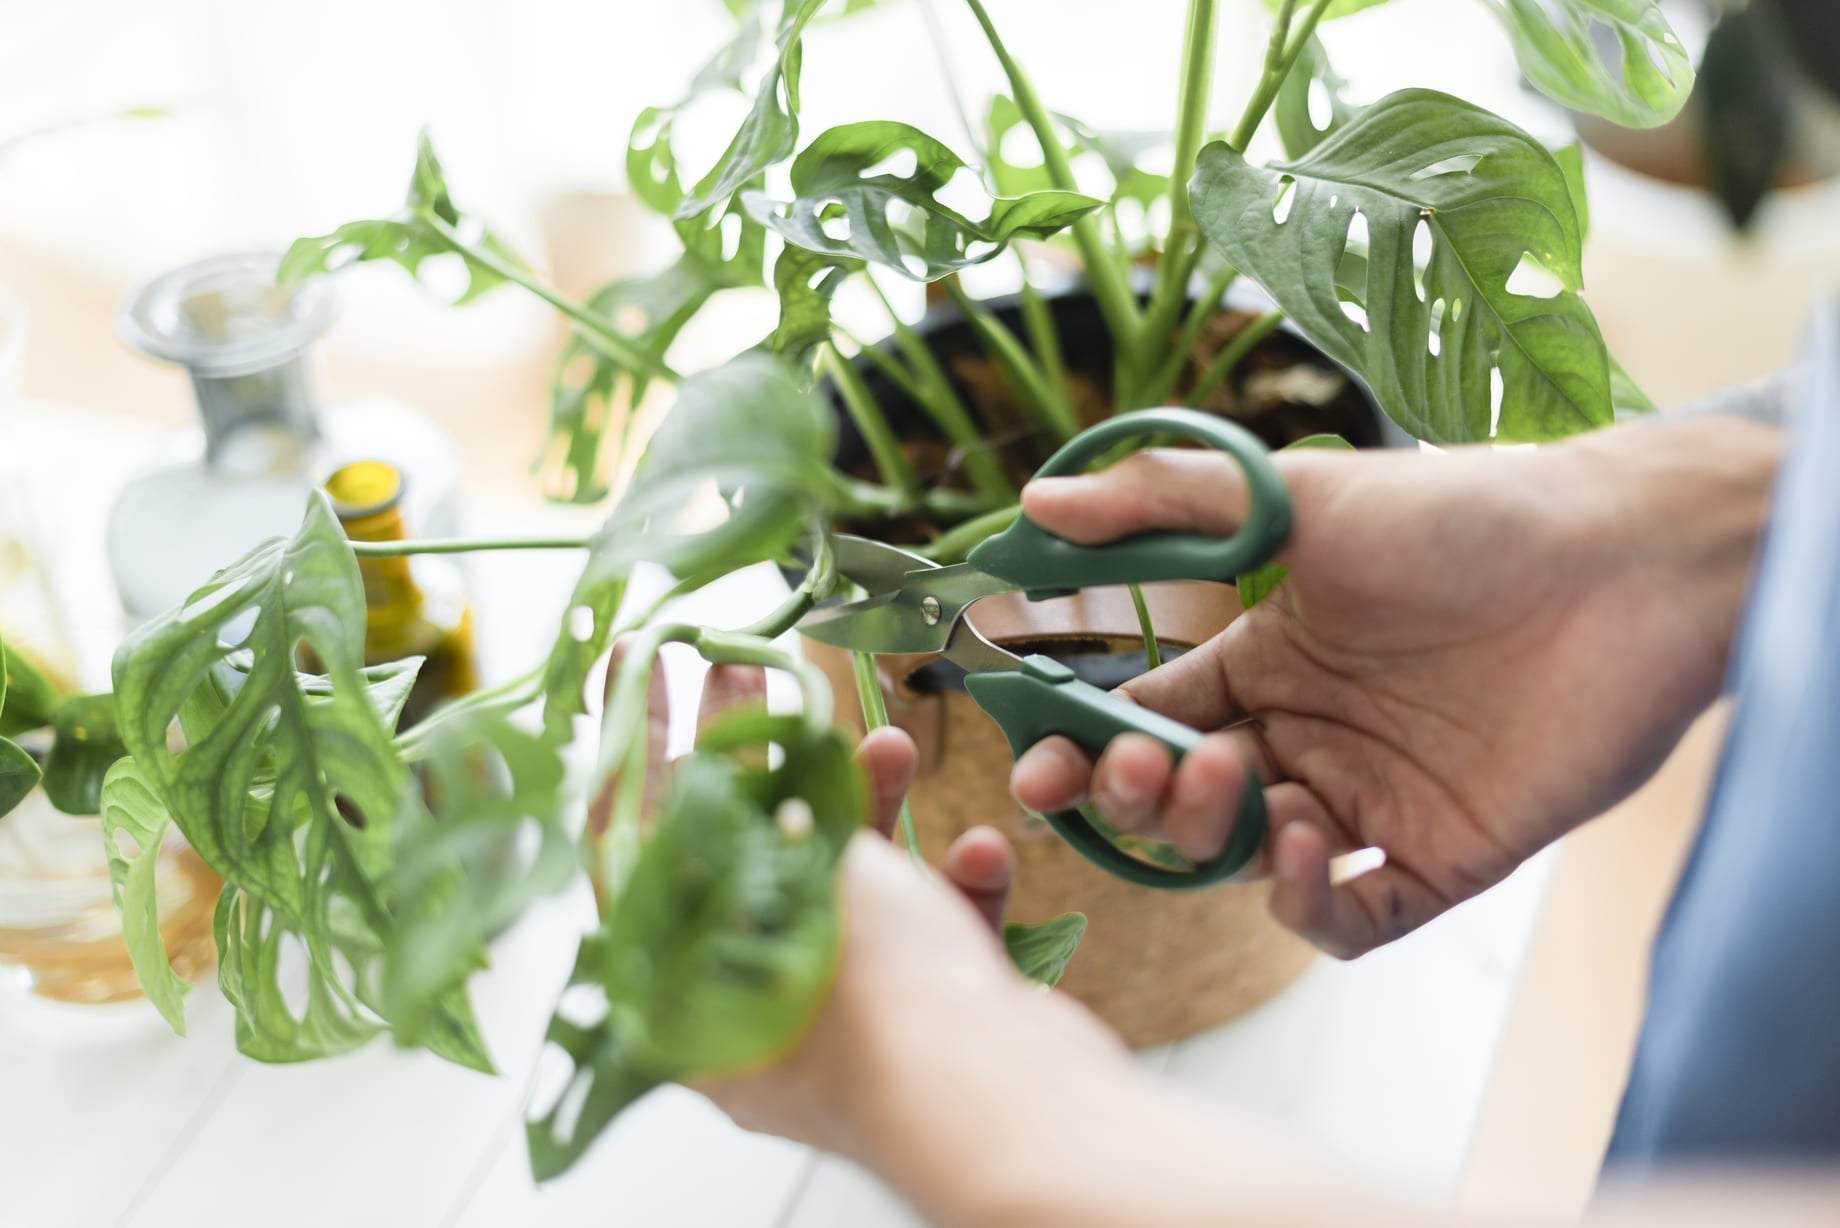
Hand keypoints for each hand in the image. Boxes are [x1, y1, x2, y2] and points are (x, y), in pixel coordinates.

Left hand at [603, 648, 1124, 1161]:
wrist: (1003, 1105)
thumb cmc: (874, 1012)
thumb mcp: (793, 879)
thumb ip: (762, 820)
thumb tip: (734, 771)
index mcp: (688, 997)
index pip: (633, 851)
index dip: (632, 752)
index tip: (640, 668)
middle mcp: (758, 1013)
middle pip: (743, 859)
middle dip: (763, 761)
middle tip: (754, 675)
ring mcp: (847, 1022)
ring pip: (845, 891)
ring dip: (872, 811)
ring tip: (893, 747)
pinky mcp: (928, 1026)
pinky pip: (930, 939)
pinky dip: (954, 891)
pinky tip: (979, 851)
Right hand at [1013, 416, 1778, 957]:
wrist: (1621, 561)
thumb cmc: (1462, 515)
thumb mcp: (1297, 495)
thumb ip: (1164, 501)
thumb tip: (1035, 508)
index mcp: (1263, 663)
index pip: (1145, 722)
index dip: (1085, 750)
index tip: (1037, 764)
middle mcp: (1306, 738)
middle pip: (1185, 804)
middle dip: (1144, 799)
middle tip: (1149, 765)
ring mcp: (1371, 801)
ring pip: (1253, 863)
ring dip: (1221, 839)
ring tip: (1241, 782)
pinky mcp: (1442, 856)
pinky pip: (1350, 916)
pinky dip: (1311, 902)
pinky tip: (1308, 843)